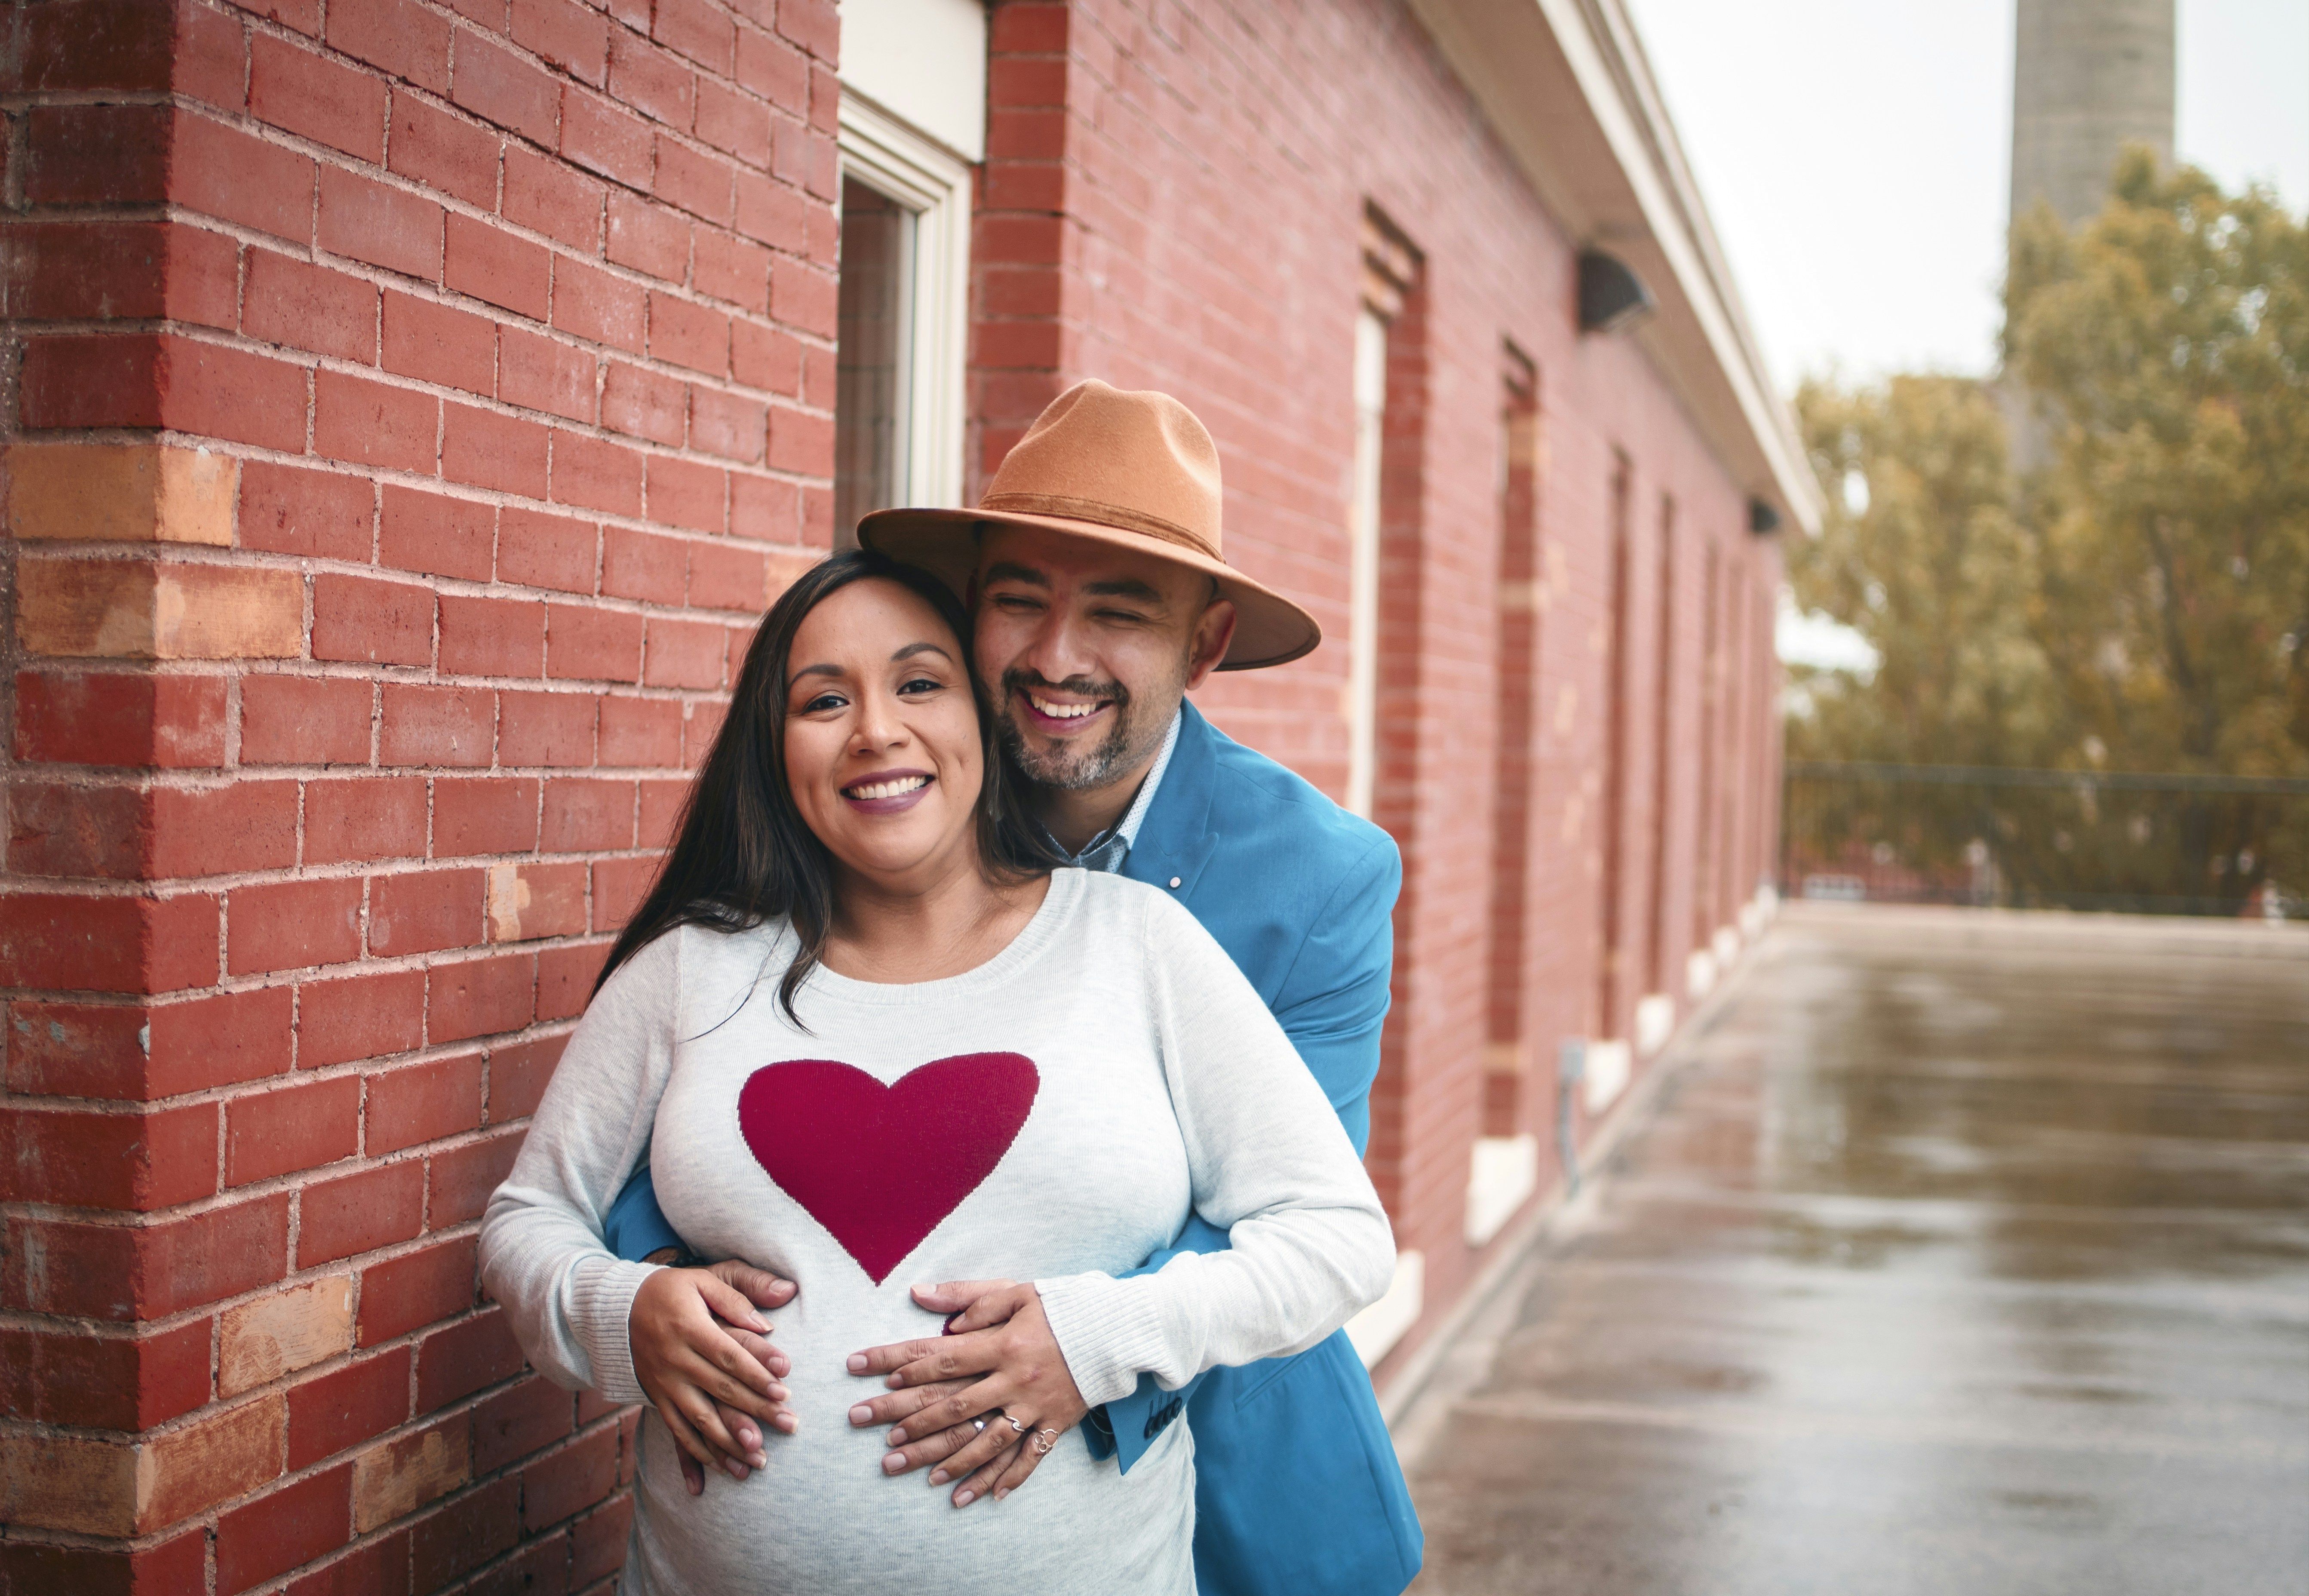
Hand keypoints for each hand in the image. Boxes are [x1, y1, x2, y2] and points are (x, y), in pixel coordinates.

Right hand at [629, 1263, 796, 1494]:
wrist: (617, 1310)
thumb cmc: (671, 1290)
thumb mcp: (702, 1280)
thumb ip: (738, 1295)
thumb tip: (769, 1322)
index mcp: (690, 1327)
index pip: (729, 1355)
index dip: (757, 1374)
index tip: (784, 1391)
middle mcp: (675, 1359)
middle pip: (721, 1390)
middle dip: (756, 1410)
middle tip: (788, 1425)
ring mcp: (664, 1383)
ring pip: (699, 1419)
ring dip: (730, 1443)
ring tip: (759, 1461)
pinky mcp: (656, 1399)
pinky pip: (677, 1431)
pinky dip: (698, 1453)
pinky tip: (721, 1469)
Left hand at [846, 1280, 1088, 1507]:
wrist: (1119, 1330)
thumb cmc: (1065, 1307)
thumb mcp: (1018, 1291)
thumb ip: (969, 1297)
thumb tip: (921, 1296)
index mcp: (1003, 1344)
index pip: (946, 1359)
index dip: (910, 1369)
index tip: (879, 1378)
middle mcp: (1014, 1379)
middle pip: (956, 1406)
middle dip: (914, 1422)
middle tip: (880, 1437)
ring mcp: (1034, 1406)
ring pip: (986, 1441)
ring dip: (951, 1460)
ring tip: (919, 1475)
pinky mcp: (1054, 1424)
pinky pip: (1029, 1457)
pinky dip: (1006, 1479)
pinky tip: (982, 1497)